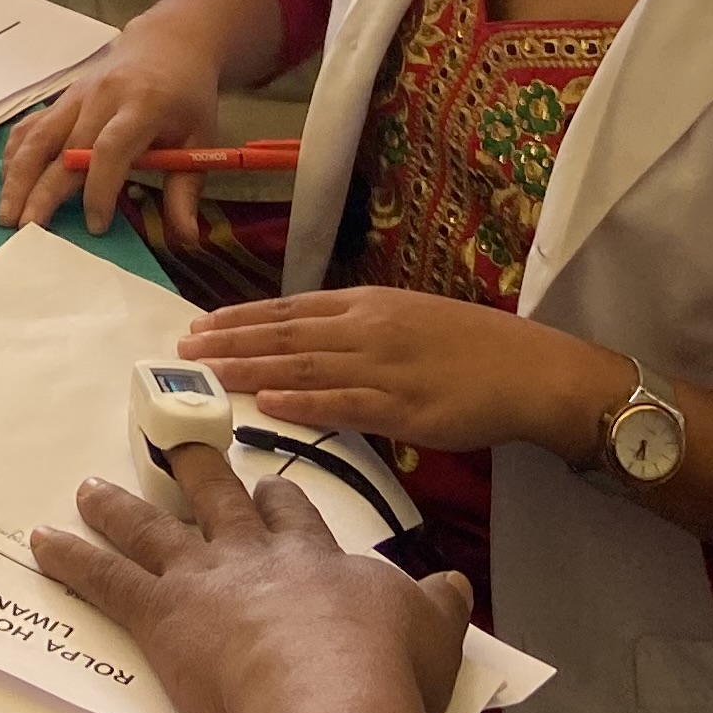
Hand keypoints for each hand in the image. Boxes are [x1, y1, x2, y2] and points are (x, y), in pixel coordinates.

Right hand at [0, 13, 229, 236]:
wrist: (167, 45)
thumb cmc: (186, 98)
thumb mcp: (200, 141)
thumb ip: (186, 191)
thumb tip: (186, 240)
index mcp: (142, 105)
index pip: (110, 148)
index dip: (99, 188)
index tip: (95, 226)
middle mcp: (102, 97)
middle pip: (63, 146)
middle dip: (43, 191)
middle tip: (28, 231)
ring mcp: (76, 94)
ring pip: (37, 135)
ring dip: (18, 175)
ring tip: (6, 213)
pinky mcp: (61, 98)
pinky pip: (30, 125)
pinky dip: (15, 153)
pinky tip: (7, 181)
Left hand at [30, 446, 470, 712]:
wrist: (332, 694)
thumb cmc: (384, 668)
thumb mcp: (431, 629)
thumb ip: (436, 603)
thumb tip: (454, 582)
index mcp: (313, 558)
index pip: (291, 514)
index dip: (277, 499)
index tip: (267, 484)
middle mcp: (252, 555)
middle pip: (218, 499)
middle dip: (196, 473)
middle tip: (176, 449)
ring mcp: (203, 580)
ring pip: (151, 530)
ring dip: (117, 507)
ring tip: (87, 486)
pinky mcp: (162, 614)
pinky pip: (107, 580)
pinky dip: (72, 558)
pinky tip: (43, 541)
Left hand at [180, 288, 623, 463]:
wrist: (529, 368)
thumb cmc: (470, 347)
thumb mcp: (407, 319)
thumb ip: (357, 330)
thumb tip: (308, 345)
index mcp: (367, 304)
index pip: (290, 309)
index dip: (241, 319)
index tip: (199, 326)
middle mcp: (368, 328)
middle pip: (285, 334)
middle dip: (230, 342)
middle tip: (183, 351)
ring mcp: (384, 367)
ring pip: (303, 367)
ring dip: (250, 370)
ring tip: (207, 374)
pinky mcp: (403, 408)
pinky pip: (343, 404)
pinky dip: (301, 404)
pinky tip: (266, 405)